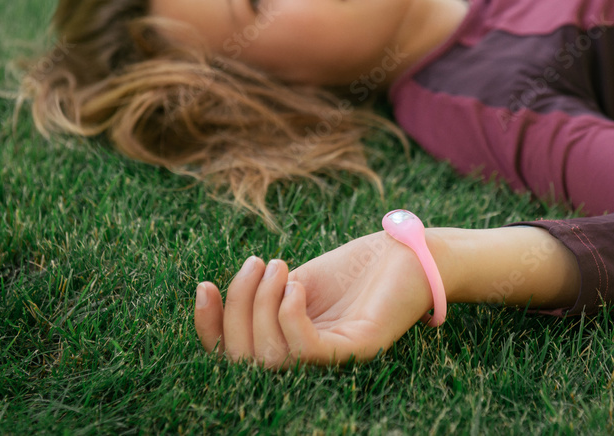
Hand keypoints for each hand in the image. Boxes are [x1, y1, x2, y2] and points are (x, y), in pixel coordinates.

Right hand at [194, 231, 436, 368]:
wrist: (410, 252)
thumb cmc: (356, 268)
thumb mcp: (296, 280)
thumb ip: (263, 298)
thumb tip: (223, 299)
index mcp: (287, 344)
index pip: (234, 354)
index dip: (209, 327)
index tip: (203, 286)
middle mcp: (307, 360)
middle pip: (244, 358)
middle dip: (237, 308)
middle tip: (258, 263)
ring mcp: (334, 359)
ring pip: (270, 357)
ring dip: (262, 305)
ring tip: (279, 266)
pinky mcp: (359, 349)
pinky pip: (309, 350)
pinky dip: (290, 318)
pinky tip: (295, 287)